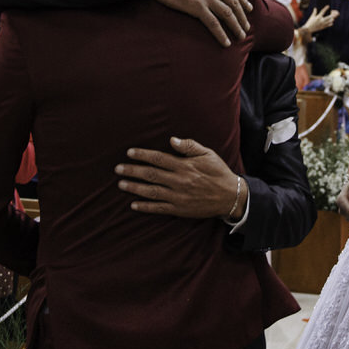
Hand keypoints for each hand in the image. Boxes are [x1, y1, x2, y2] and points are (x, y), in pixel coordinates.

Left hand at [115, 137, 244, 218]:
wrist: (230, 196)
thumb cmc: (218, 172)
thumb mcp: (208, 154)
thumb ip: (189, 146)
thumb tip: (172, 139)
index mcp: (184, 166)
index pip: (158, 158)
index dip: (142, 155)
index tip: (129, 152)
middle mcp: (178, 181)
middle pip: (150, 174)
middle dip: (132, 171)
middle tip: (118, 169)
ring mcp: (178, 197)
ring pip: (151, 191)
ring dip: (134, 188)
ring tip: (121, 184)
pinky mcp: (179, 209)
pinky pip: (159, 208)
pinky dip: (145, 207)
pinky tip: (134, 204)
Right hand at [138, 0, 251, 46]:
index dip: (243, 1)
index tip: (249, 9)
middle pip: (234, 4)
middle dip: (242, 17)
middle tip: (247, 28)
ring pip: (227, 14)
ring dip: (236, 27)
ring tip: (240, 37)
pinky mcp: (196, 7)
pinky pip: (213, 23)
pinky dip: (221, 34)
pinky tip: (226, 43)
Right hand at [303, 6, 337, 34]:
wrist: (309, 29)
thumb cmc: (309, 22)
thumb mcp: (311, 17)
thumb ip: (314, 12)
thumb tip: (315, 8)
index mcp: (318, 17)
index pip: (323, 11)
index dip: (326, 8)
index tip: (328, 6)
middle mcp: (321, 20)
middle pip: (328, 17)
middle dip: (332, 15)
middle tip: (333, 14)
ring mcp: (322, 24)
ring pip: (330, 21)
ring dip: (332, 19)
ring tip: (332, 18)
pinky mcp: (323, 27)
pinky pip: (328, 25)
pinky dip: (331, 23)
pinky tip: (331, 22)